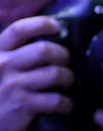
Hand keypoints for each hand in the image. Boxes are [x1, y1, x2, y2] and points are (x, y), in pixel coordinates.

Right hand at [0, 15, 72, 130]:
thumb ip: (12, 54)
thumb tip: (43, 43)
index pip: (19, 29)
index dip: (42, 24)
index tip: (57, 26)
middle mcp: (3, 65)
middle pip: (44, 50)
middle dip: (63, 55)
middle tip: (65, 63)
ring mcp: (13, 85)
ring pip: (55, 74)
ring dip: (68, 78)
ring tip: (67, 83)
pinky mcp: (22, 105)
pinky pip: (56, 100)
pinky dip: (66, 104)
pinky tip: (65, 106)